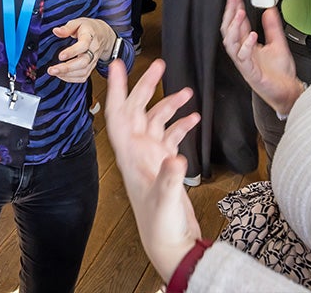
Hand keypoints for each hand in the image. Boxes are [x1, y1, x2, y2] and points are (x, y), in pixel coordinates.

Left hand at [47, 18, 114, 81]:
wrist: (103, 35)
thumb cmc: (88, 28)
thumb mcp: (78, 22)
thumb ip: (67, 28)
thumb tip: (56, 31)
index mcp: (90, 36)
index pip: (83, 45)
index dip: (72, 52)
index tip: (60, 56)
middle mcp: (93, 50)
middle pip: (83, 62)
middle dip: (67, 68)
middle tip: (52, 70)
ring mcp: (94, 59)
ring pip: (83, 71)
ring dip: (67, 74)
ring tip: (54, 72)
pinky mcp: (91, 66)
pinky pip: (84, 76)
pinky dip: (72, 78)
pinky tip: (62, 75)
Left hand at [104, 59, 201, 281]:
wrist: (171, 246)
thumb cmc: (161, 226)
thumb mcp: (164, 201)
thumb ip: (170, 178)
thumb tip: (177, 157)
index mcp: (129, 155)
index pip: (118, 115)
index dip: (115, 89)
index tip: (116, 66)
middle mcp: (137, 151)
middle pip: (138, 110)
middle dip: (146, 87)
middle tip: (159, 65)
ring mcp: (152, 157)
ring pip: (157, 120)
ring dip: (169, 104)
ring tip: (187, 90)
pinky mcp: (166, 164)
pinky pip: (172, 136)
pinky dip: (182, 124)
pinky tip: (194, 117)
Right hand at [220, 0, 304, 114]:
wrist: (288, 92)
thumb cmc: (280, 73)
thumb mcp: (278, 43)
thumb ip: (272, 27)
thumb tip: (269, 9)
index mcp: (246, 44)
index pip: (237, 22)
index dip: (234, 6)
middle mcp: (242, 51)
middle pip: (229, 29)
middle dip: (229, 11)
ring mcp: (244, 62)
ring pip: (230, 42)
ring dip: (234, 27)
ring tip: (239, 12)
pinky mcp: (250, 72)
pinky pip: (243, 58)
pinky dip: (246, 45)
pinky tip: (251, 35)